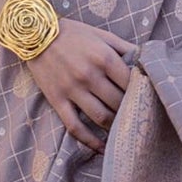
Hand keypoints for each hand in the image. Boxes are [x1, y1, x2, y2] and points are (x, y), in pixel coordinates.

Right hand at [24, 17, 133, 153]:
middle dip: (129, 110)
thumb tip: (146, 61)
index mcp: (104, 58)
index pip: (131, 83)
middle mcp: (89, 75)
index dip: (141, 92)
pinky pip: (75, 126)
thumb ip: (125, 47)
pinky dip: (90, 140)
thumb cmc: (72, 34)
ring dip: (115, 126)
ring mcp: (72, 90)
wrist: (35, 34)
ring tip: (122, 129)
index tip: (146, 98)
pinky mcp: (57, 100)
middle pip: (118, 102)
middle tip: (136, 116)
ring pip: (101, 117)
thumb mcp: (102, 34)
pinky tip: (102, 148)